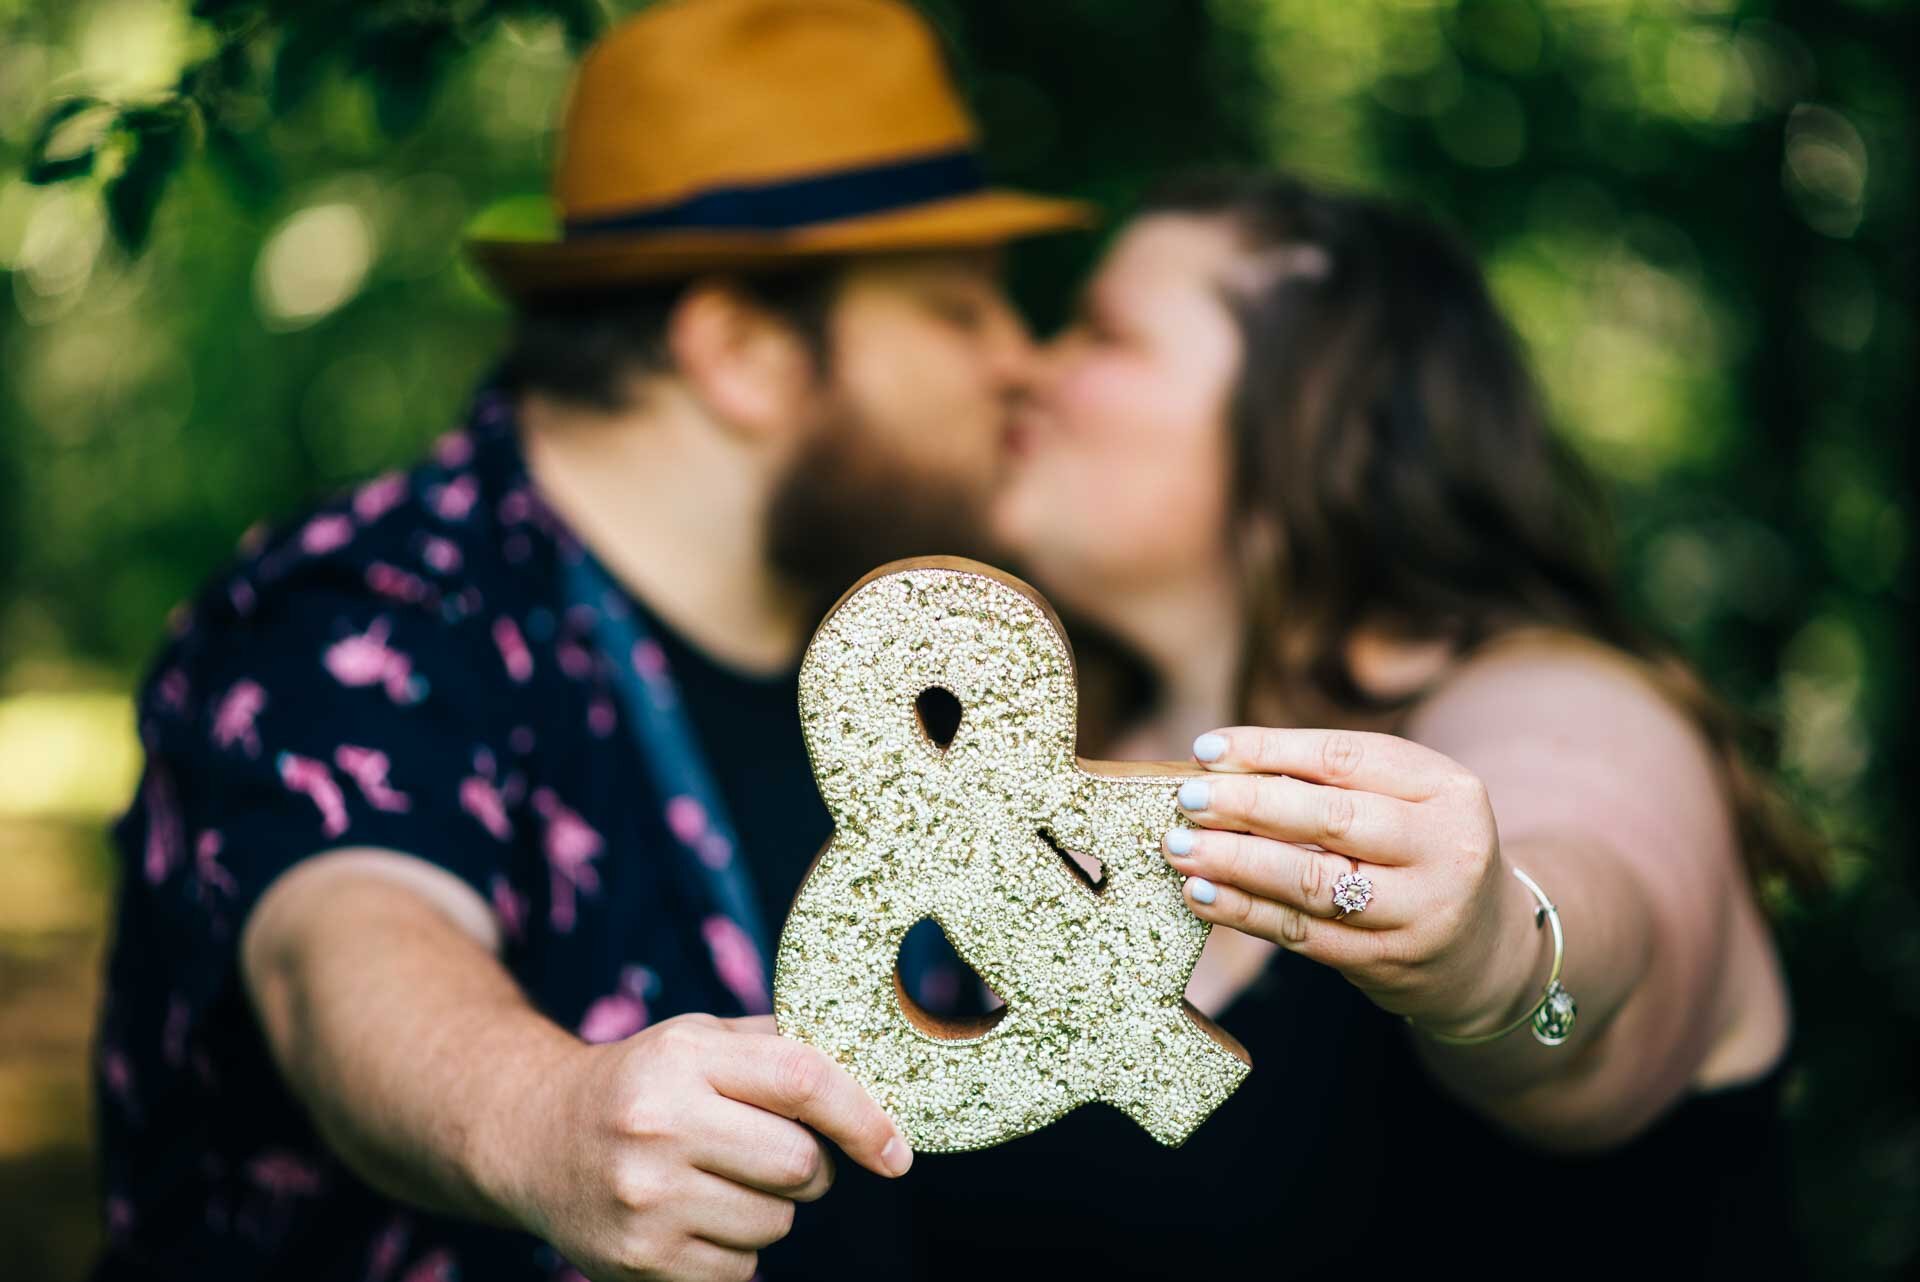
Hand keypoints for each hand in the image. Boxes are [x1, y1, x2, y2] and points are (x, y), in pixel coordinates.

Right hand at [481, 1011, 912, 1281]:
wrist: (532, 1138)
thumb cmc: (642, 1083)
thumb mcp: (697, 1040)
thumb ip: (778, 1045)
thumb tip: (875, 1072)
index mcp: (683, 1057)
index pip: (804, 1081)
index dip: (864, 1117)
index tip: (896, 1151)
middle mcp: (660, 1125)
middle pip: (801, 1164)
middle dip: (810, 1166)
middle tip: (774, 1154)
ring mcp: (646, 1200)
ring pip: (776, 1224)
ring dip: (769, 1210)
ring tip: (716, 1182)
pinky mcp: (638, 1263)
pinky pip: (740, 1272)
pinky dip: (733, 1253)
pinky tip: (691, 1219)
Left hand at [1162, 727, 1535, 1034]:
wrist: (1485, 950)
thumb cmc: (1420, 853)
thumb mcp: (1406, 803)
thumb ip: (1334, 783)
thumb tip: (1221, 766)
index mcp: (1446, 788)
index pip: (1346, 759)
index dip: (1269, 750)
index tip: (1207, 749)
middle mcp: (1444, 848)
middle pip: (1330, 818)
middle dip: (1247, 805)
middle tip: (1186, 798)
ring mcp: (1421, 911)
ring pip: (1312, 881)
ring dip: (1234, 862)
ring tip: (1178, 847)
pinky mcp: (1390, 962)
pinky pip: (1302, 934)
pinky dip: (1243, 911)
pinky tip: (1200, 894)